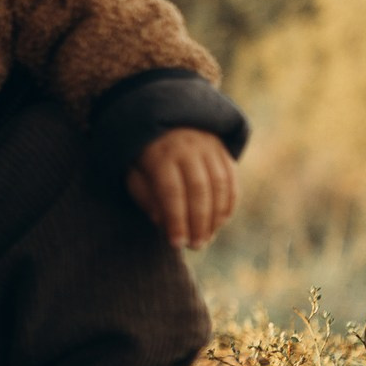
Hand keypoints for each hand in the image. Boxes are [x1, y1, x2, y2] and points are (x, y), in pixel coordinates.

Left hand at [126, 129, 238, 248]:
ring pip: (219, 184)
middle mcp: (187, 147)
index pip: (171, 191)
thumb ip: (145, 196)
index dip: (176, 220)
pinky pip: (231, 179)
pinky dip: (228, 204)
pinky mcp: (222, 149)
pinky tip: (221, 222)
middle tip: (196, 246)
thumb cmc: (144, 156)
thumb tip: (163, 222)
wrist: (162, 119)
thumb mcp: (134, 173)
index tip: (176, 244)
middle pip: (199, 189)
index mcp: (160, 153)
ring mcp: (208, 146)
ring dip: (216, 216)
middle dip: (198, 222)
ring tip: (207, 238)